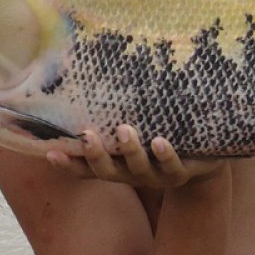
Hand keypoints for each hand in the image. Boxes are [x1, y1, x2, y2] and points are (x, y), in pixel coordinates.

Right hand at [45, 124, 223, 187]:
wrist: (203, 162)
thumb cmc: (158, 137)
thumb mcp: (136, 129)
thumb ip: (115, 115)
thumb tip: (87, 79)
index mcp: (117, 166)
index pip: (87, 169)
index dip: (69, 164)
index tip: (51, 152)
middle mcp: (133, 174)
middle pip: (109, 172)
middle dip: (97, 155)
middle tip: (88, 135)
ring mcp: (157, 176)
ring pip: (140, 169)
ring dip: (131, 151)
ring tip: (125, 130)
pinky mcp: (182, 172)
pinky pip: (173, 165)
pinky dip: (165, 154)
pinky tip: (159, 141)